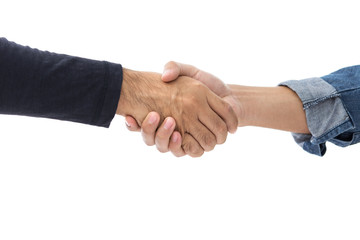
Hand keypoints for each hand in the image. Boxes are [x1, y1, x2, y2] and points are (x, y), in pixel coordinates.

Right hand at [118, 68, 237, 156]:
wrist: (231, 97)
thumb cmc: (209, 83)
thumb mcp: (189, 71)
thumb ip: (174, 67)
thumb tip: (163, 76)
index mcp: (163, 113)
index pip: (139, 123)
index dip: (132, 123)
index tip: (129, 117)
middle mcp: (170, 127)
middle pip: (149, 136)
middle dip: (147, 129)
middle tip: (152, 116)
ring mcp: (182, 137)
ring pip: (163, 146)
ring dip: (162, 137)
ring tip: (168, 123)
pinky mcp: (195, 144)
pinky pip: (183, 151)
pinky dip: (178, 145)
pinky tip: (178, 135)